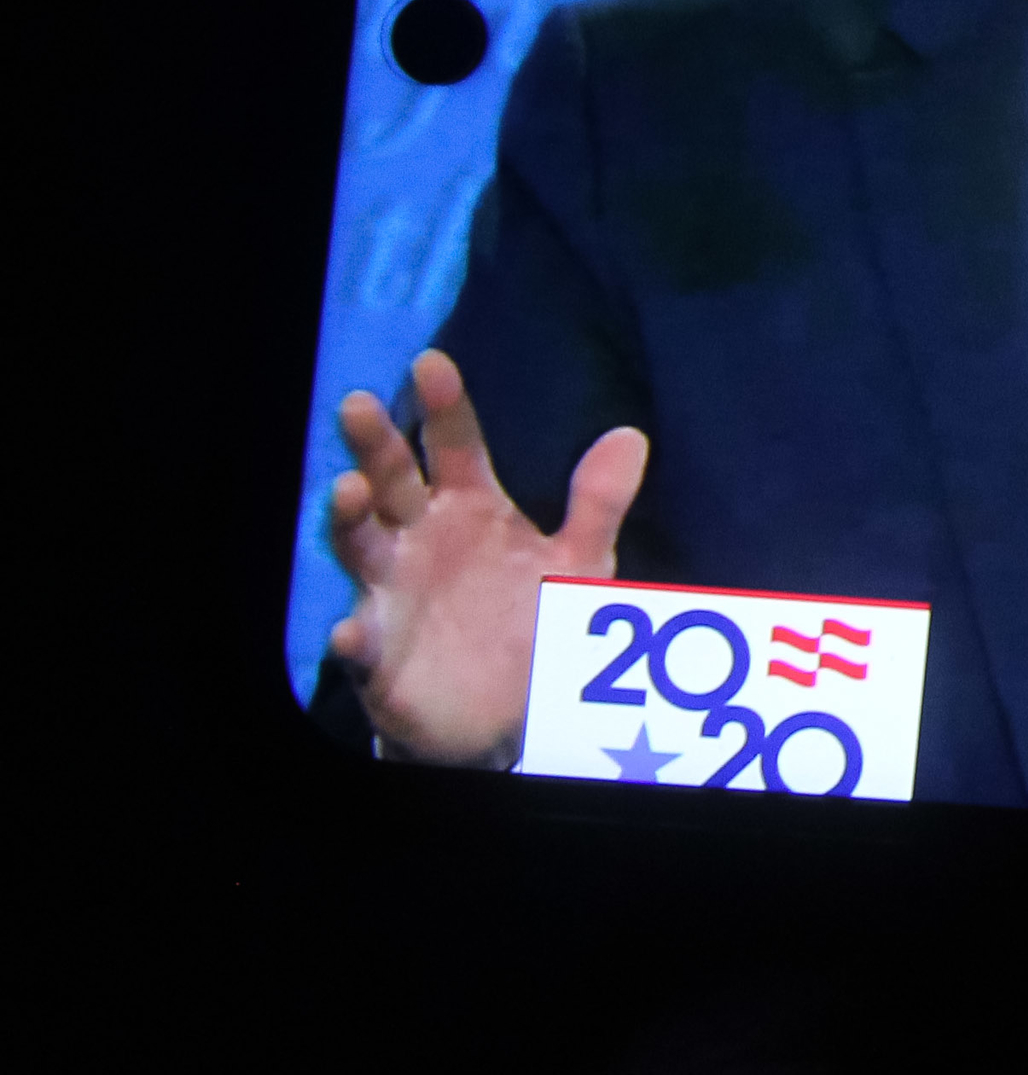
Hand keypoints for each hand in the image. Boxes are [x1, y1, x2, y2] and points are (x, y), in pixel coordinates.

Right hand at [323, 350, 647, 767]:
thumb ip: (598, 502)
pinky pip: (362, 646)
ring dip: (350, 520)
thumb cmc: (534, 618)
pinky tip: (352, 630)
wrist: (509, 711)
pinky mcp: (381, 655)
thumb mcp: (578, 560)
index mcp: (471, 509)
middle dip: (376, 446)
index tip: (433, 363)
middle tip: (362, 403)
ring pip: (362, 548)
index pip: (455, 447)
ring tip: (349, 490)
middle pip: (393, 482)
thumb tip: (631, 434)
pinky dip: (355, 638)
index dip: (445, 407)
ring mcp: (393, 593)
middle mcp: (421, 540)